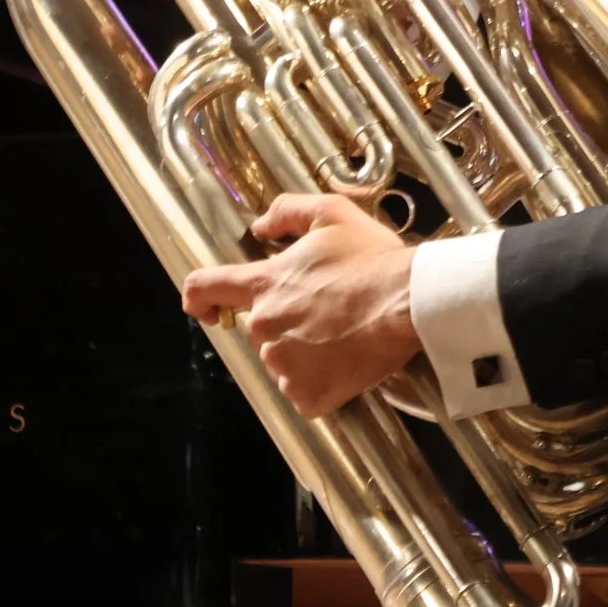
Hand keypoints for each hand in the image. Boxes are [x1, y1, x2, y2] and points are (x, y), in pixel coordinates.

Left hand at [181, 192, 421, 417]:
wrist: (408, 304)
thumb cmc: (373, 259)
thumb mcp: (331, 214)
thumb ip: (287, 212)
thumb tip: (259, 227)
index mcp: (265, 284)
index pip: (205, 287)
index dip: (199, 298)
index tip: (208, 309)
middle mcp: (264, 326)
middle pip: (259, 327)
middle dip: (286, 320)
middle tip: (327, 311)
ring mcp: (284, 364)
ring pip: (283, 360)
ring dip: (304, 352)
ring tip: (342, 335)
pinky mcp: (307, 394)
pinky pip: (305, 391)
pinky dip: (321, 381)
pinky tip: (346, 361)